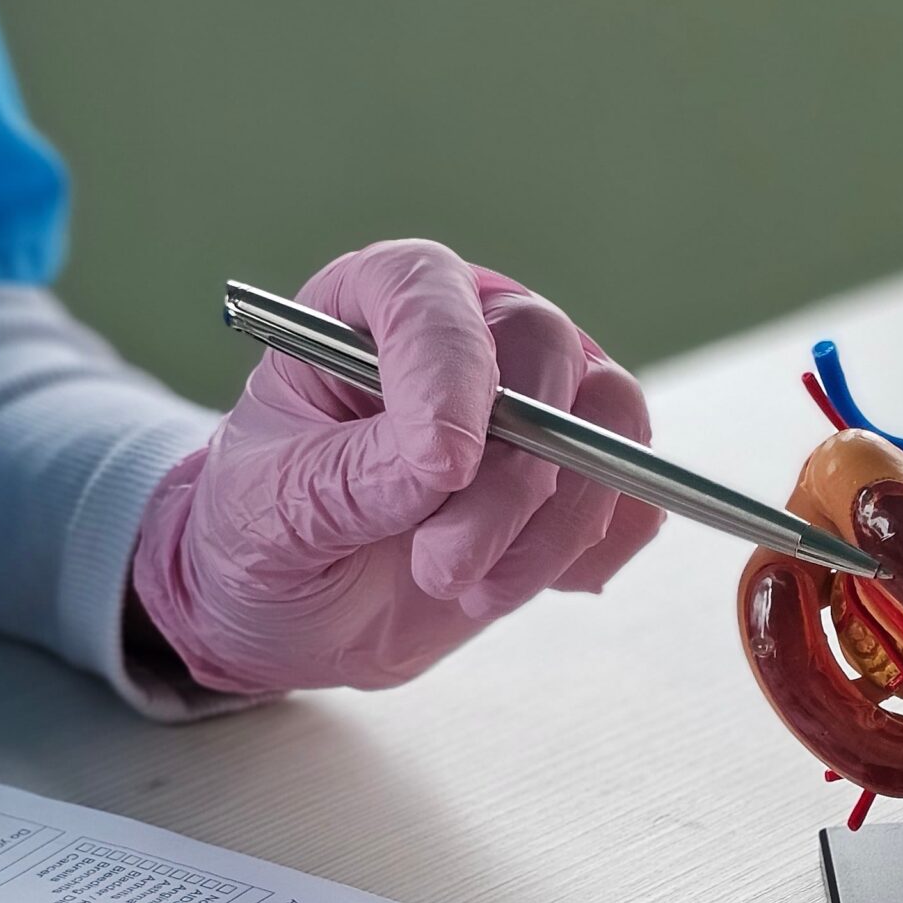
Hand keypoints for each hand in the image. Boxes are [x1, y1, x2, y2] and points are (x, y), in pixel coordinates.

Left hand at [131, 239, 661, 693]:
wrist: (300, 609)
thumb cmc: (268, 533)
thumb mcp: (277, 509)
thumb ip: (356, 477)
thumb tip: (445, 464)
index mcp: (372, 309)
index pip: (429, 294)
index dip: (447, 367)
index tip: (439, 465)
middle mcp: (469, 336)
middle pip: (544, 353)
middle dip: (508, 476)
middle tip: (442, 565)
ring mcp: (540, 402)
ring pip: (605, 425)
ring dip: (552, 527)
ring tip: (468, 590)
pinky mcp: (580, 478)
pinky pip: (633, 497)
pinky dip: (588, 552)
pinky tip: (509, 584)